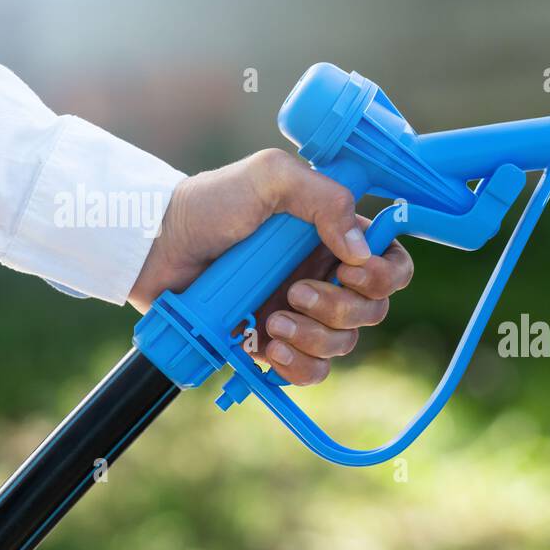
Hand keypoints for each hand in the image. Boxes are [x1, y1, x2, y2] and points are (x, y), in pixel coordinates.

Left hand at [128, 148, 412, 384]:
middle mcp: (327, 277)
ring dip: (315, 337)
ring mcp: (302, 314)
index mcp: (336, 238)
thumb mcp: (271, 177)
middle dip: (340, 307)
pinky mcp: (276, 344)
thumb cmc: (210, 204)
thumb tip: (359, 253)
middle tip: (296, 291)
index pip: (393, 265)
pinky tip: (269, 346)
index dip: (383, 275)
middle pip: (374, 310)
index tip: (347, 269)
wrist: (156, 247)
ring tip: (274, 320)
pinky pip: (313, 372)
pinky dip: (299, 365)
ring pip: (345, 343)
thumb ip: (325, 199)